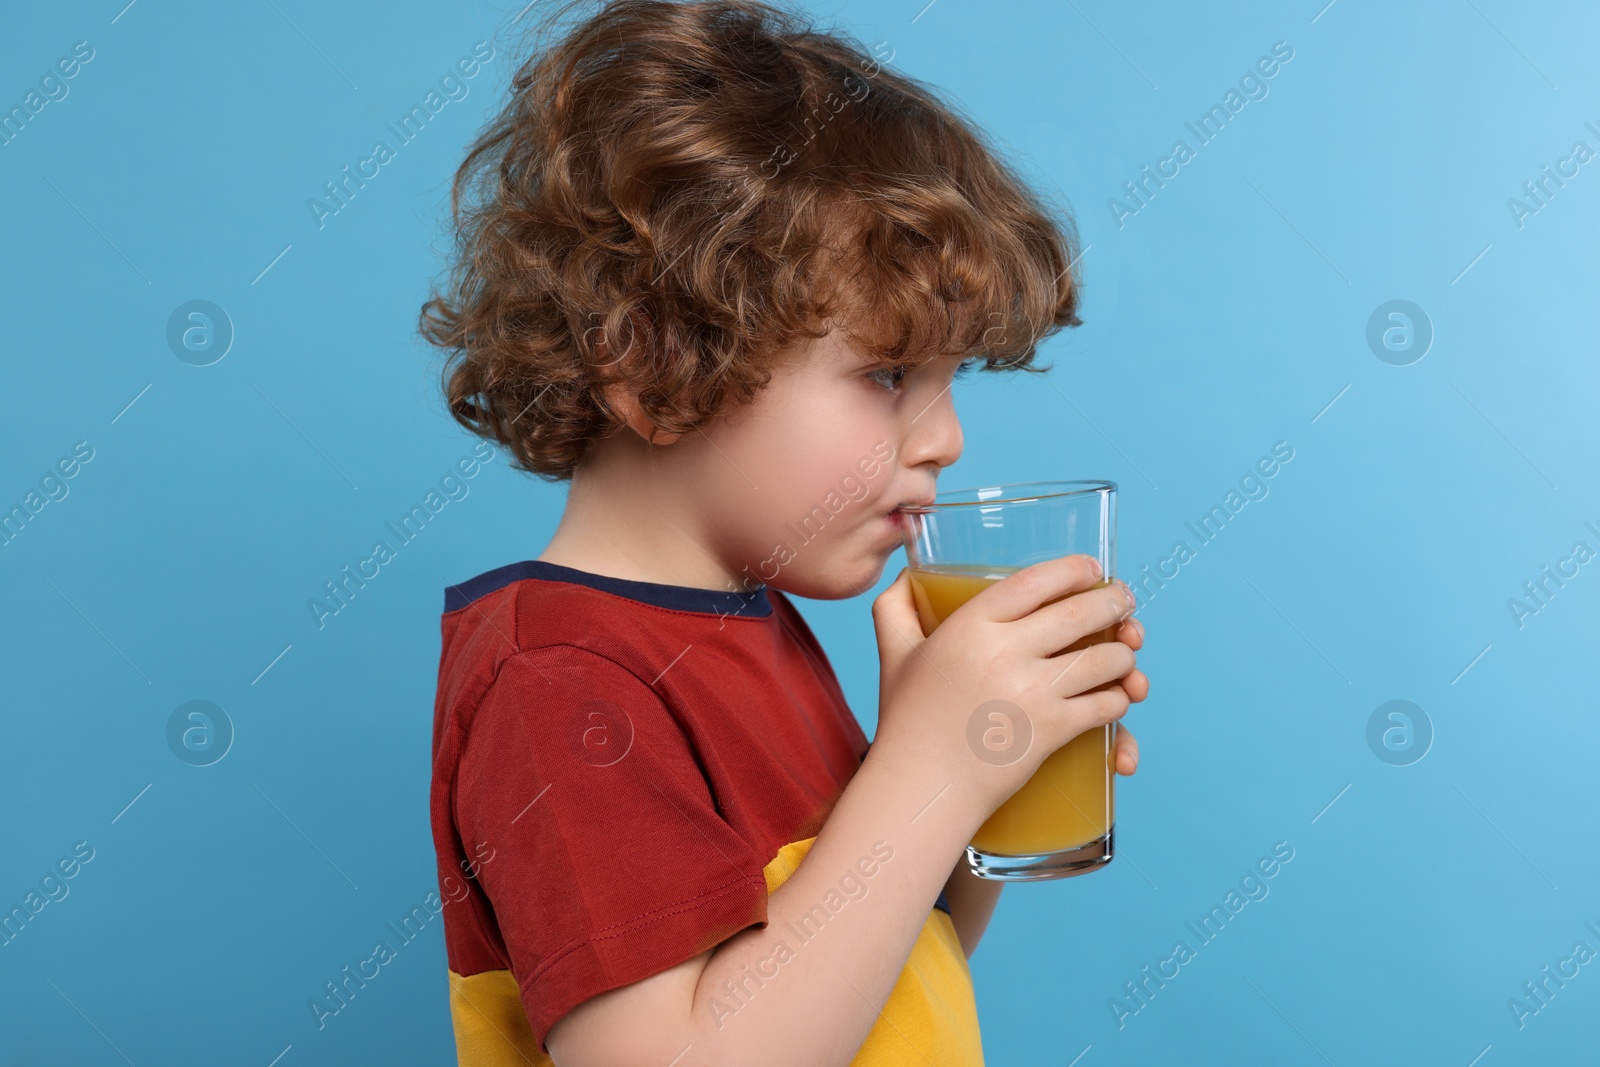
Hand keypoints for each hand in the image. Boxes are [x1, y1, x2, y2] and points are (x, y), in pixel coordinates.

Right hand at [870, 554, 1143, 815]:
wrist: (921, 786)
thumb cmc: (907, 720)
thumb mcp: (894, 653)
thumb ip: (896, 608)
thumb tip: (908, 576)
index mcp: (968, 627)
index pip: (1033, 581)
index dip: (1072, 569)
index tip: (1093, 568)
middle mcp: (1003, 653)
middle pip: (1079, 613)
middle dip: (1114, 602)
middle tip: (1125, 602)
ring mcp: (1031, 693)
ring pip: (1103, 659)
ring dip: (1124, 654)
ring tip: (1125, 650)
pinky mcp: (1050, 730)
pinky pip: (1105, 704)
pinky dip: (1118, 698)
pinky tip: (1116, 694)